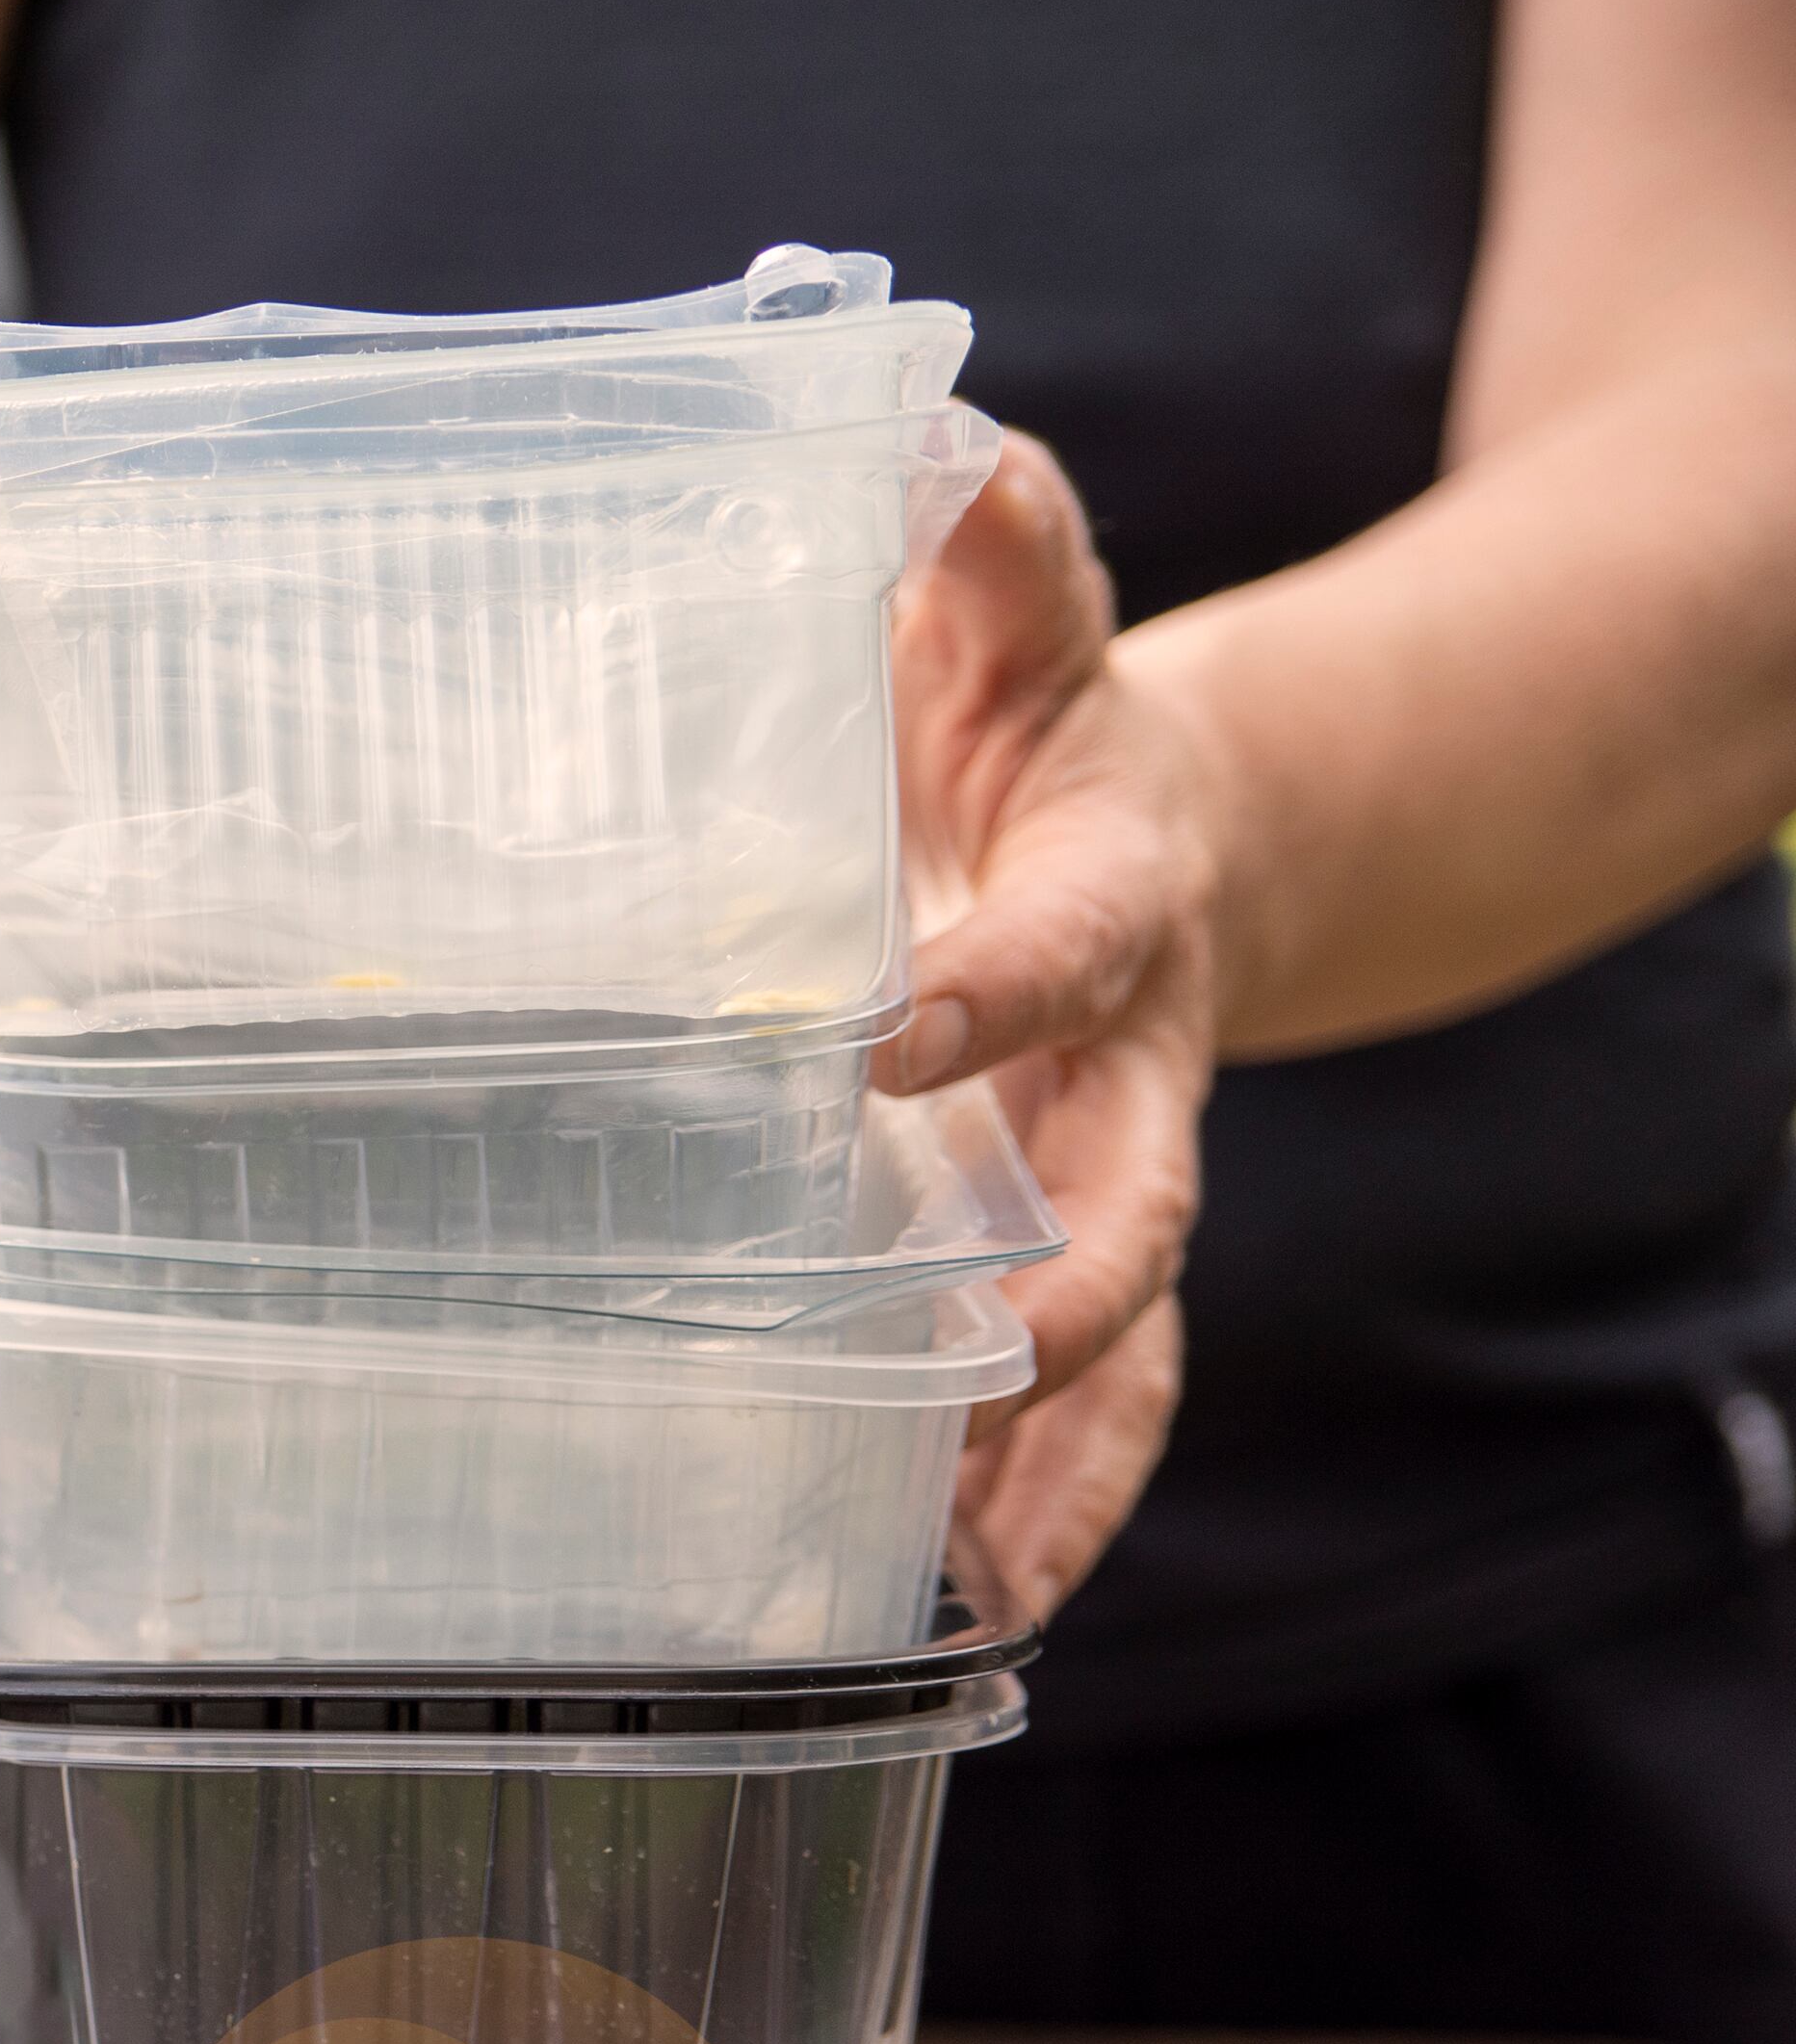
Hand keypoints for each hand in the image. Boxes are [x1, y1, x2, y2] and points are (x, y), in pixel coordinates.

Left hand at [885, 431, 1228, 1607]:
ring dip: (1056, 1449)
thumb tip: (939, 440)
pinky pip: (1095, 1402)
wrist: (1161, 830)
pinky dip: (1045, 1500)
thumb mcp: (1010, 615)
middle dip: (1067, 1281)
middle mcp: (1126, 1055)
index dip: (983, 985)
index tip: (883, 1032)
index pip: (1047, 944)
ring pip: (1127, 1331)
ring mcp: (1111, 1169)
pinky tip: (964, 1603)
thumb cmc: (1022, 719)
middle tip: (981, 1357)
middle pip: (1131, 1188)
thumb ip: (980, 542)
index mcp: (1101, 889)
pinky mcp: (1084, 1254)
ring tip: (981, 1570)